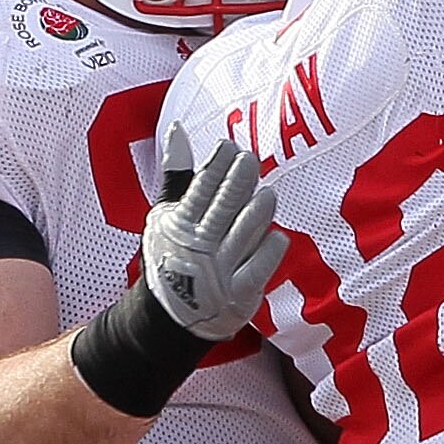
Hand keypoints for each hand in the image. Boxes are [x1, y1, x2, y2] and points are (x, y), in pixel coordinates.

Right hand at [143, 132, 288, 340]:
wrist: (170, 316)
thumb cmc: (173, 254)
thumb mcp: (165, 216)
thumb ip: (175, 173)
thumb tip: (177, 128)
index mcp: (179, 224)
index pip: (200, 189)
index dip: (215, 166)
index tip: (229, 147)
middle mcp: (199, 246)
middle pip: (224, 207)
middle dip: (238, 180)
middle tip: (251, 160)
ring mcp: (219, 271)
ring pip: (244, 234)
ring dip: (258, 212)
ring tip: (267, 193)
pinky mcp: (238, 294)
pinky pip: (258, 269)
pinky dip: (269, 251)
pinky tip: (279, 236)